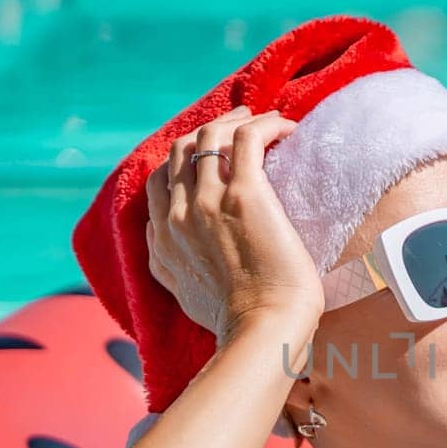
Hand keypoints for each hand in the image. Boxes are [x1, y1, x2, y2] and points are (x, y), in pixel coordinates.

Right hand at [145, 106, 323, 344]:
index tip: (211, 152)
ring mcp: (208, 201)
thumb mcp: (182, 292)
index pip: (160, 180)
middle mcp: (177, 214)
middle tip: (239, 122)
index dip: (183, 158)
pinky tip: (286, 127)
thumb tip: (166, 242)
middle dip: (208, 129)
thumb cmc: (236, 321)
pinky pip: (247, 138)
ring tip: (265, 118)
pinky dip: (266, 124)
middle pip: (181, 149)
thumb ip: (168, 263)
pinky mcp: (245, 194)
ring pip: (211, 135)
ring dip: (238, 118)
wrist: (261, 329)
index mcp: (162, 238)